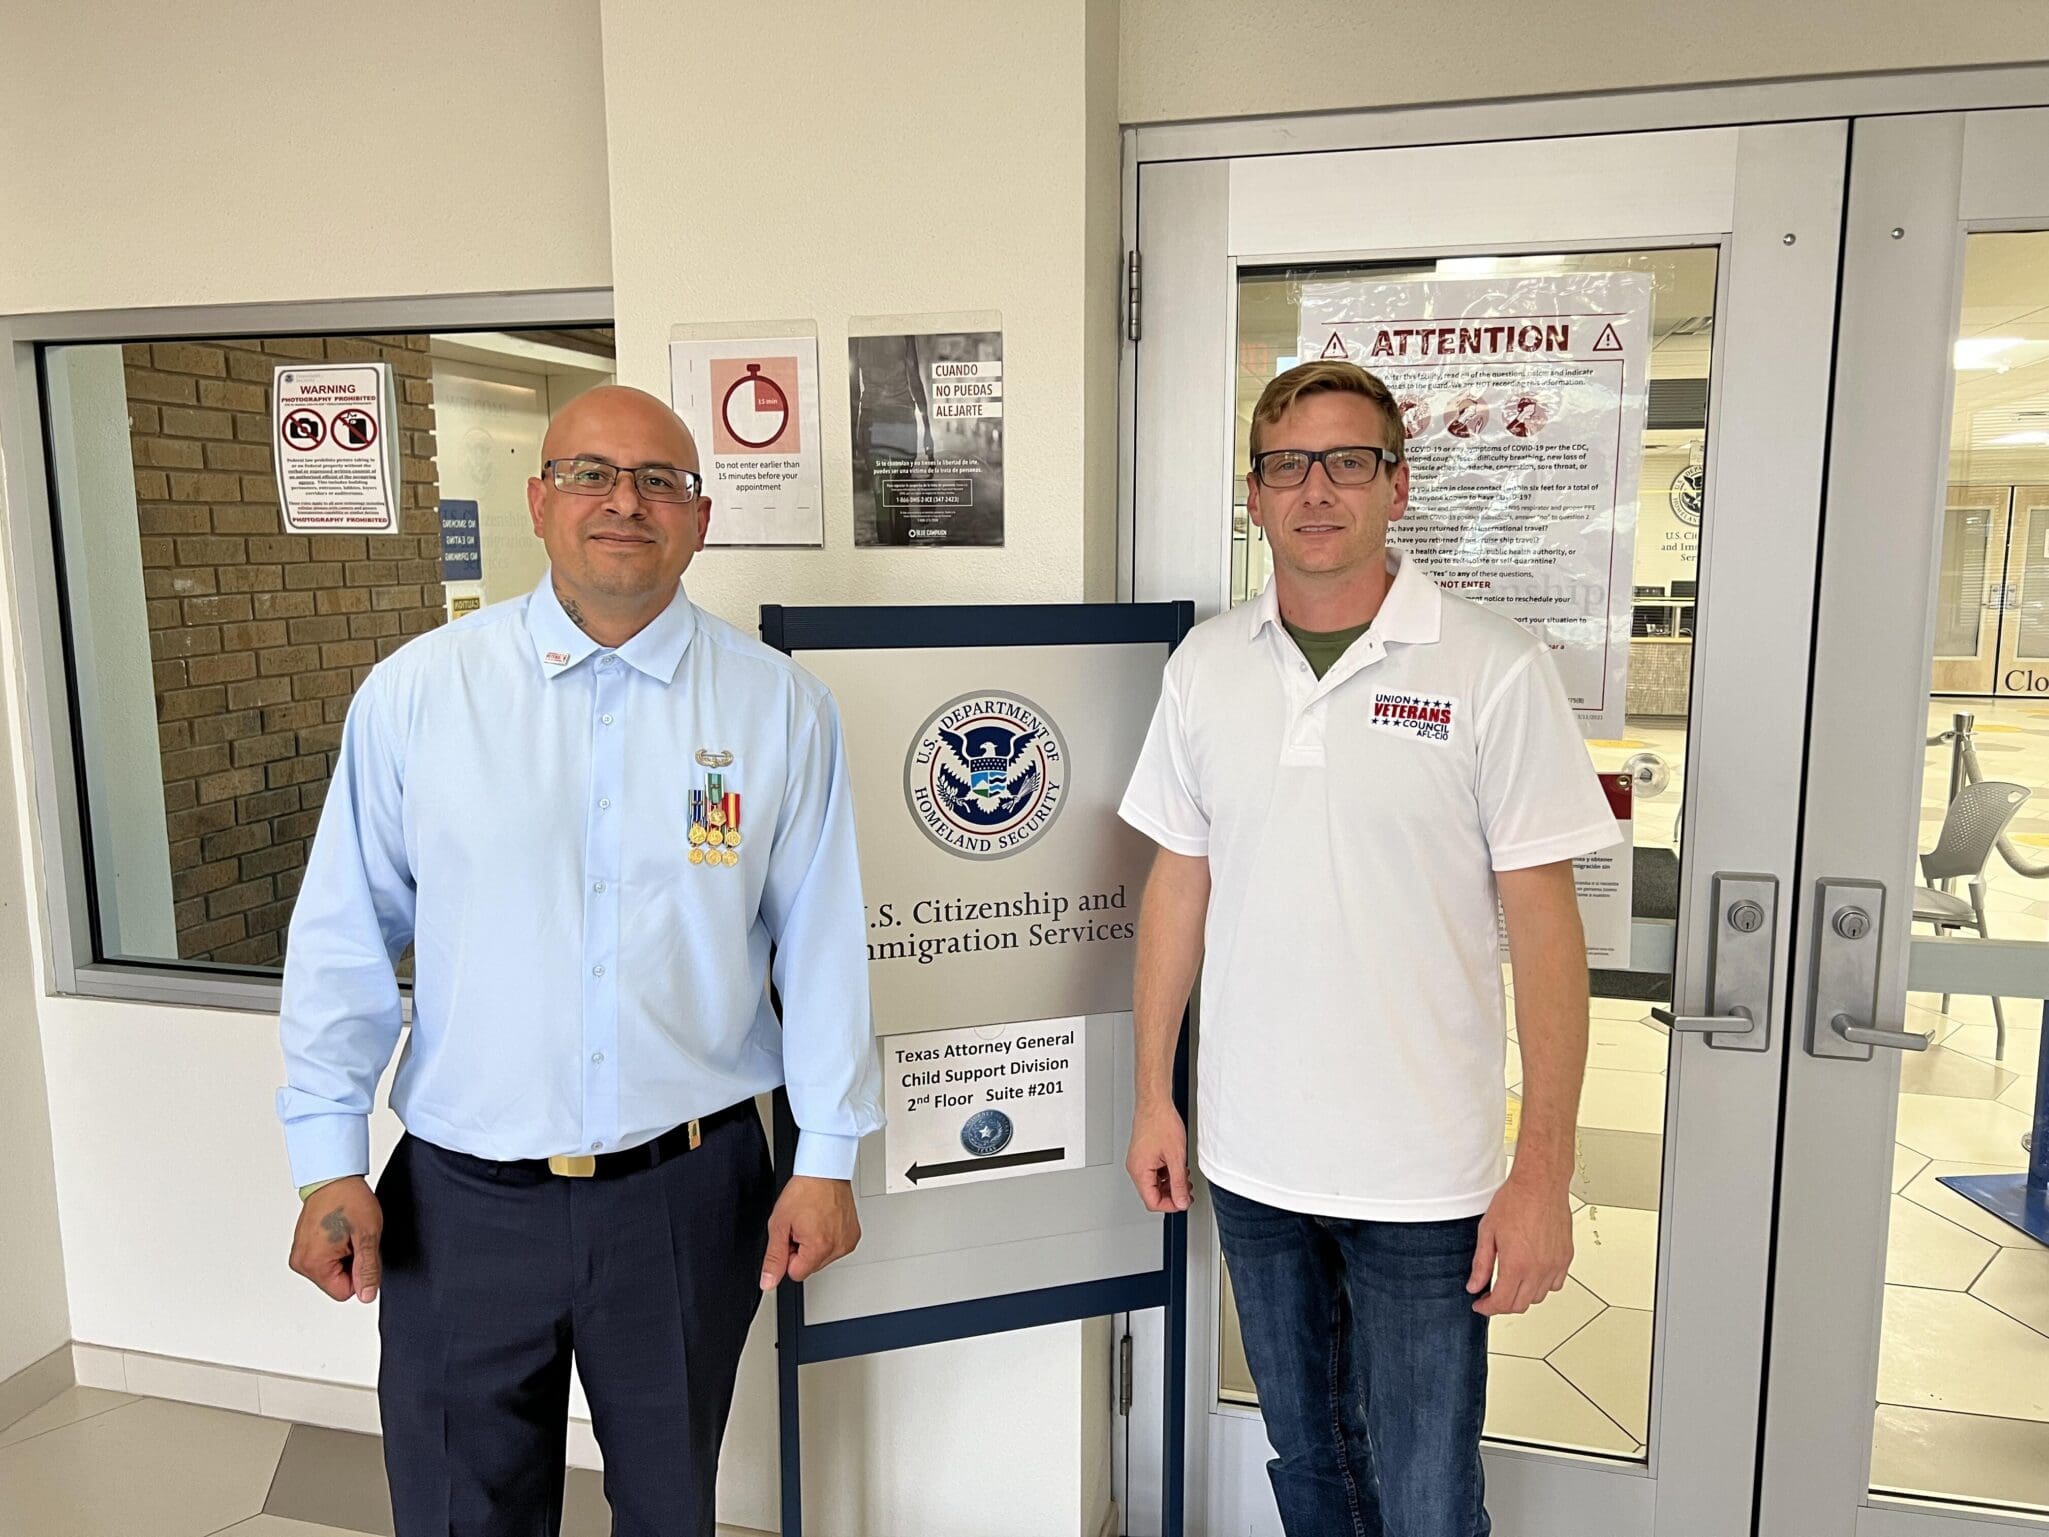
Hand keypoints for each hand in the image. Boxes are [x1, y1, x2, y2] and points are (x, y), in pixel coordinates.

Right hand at [289, 1177, 382, 1303]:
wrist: (334, 1177)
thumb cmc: (348, 1199)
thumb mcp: (367, 1235)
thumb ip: (367, 1269)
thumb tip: (367, 1295)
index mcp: (313, 1264)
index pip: (344, 1292)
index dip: (360, 1273)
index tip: (360, 1249)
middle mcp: (301, 1262)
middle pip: (336, 1282)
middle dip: (351, 1263)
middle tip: (354, 1238)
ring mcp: (300, 1254)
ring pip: (332, 1271)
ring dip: (344, 1256)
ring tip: (346, 1232)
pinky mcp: (303, 1246)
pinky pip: (325, 1259)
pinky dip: (336, 1248)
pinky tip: (339, 1230)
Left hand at [760, 1176, 860, 1288]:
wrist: (824, 1171)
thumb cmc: (804, 1191)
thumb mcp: (779, 1225)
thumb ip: (774, 1258)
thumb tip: (768, 1282)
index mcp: (819, 1247)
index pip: (796, 1273)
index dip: (789, 1255)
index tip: (791, 1236)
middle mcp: (838, 1248)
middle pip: (810, 1266)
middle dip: (802, 1250)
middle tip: (802, 1225)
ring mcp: (848, 1242)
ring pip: (823, 1258)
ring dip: (815, 1244)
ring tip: (814, 1220)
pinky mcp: (854, 1236)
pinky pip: (836, 1248)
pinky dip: (829, 1238)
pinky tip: (825, 1220)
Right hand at [1125, 1099, 1190, 1212]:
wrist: (1155, 1103)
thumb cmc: (1161, 1122)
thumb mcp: (1176, 1157)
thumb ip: (1179, 1183)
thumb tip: (1181, 1201)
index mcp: (1140, 1171)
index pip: (1152, 1201)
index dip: (1170, 1205)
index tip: (1183, 1202)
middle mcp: (1135, 1167)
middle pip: (1152, 1194)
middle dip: (1171, 1194)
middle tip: (1186, 1190)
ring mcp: (1138, 1161)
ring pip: (1153, 1183)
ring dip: (1170, 1184)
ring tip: (1184, 1177)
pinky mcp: (1142, 1155)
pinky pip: (1153, 1172)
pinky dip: (1166, 1174)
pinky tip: (1176, 1167)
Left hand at [1468, 1174, 1572, 1315]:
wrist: (1540, 1184)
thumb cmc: (1515, 1201)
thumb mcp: (1488, 1232)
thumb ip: (1481, 1264)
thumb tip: (1475, 1285)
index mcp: (1517, 1264)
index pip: (1502, 1302)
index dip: (1487, 1308)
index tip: (1480, 1304)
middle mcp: (1538, 1268)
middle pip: (1520, 1305)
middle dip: (1502, 1305)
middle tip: (1491, 1295)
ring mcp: (1555, 1264)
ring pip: (1538, 1297)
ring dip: (1522, 1296)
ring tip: (1510, 1283)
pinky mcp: (1565, 1258)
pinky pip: (1555, 1284)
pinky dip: (1542, 1286)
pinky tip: (1531, 1275)